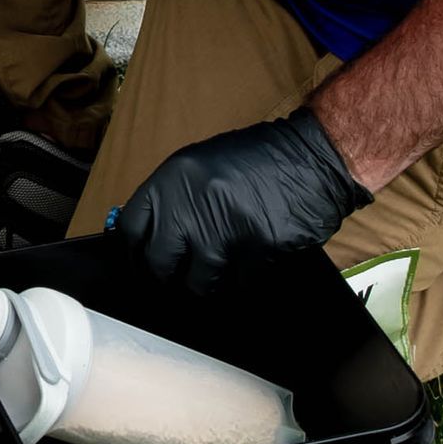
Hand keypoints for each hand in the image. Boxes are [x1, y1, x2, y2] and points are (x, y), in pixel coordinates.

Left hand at [107, 108, 369, 297]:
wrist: (312, 159)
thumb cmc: (259, 160)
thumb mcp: (201, 167)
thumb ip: (173, 199)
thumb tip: (149, 236)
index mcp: (172, 181)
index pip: (130, 230)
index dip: (134, 251)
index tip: (143, 261)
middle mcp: (189, 208)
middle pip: (158, 265)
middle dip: (169, 276)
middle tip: (181, 275)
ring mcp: (221, 233)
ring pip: (197, 283)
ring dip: (208, 282)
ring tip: (222, 267)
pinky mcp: (252, 253)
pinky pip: (236, 284)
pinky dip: (242, 280)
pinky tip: (251, 262)